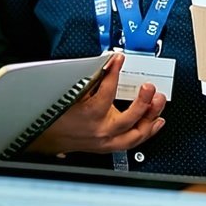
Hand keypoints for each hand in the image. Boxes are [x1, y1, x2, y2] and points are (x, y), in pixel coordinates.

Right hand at [26, 52, 166, 155]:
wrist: (46, 137)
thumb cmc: (56, 116)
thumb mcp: (70, 93)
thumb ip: (89, 79)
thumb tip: (105, 65)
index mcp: (90, 115)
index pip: (107, 90)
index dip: (114, 71)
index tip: (118, 59)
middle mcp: (101, 131)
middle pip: (130, 118)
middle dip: (144, 102)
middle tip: (150, 87)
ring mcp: (107, 141)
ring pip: (136, 134)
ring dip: (151, 117)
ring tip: (158, 101)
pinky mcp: (109, 146)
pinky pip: (133, 142)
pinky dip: (147, 132)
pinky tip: (156, 122)